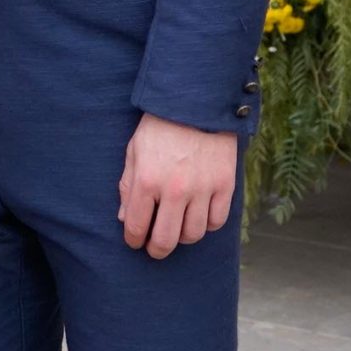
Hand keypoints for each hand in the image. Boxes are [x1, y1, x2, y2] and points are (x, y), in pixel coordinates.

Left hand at [118, 113, 237, 259]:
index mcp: (146, 180)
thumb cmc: (160, 125)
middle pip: (165, 240)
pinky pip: (216, 221)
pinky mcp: (225, 185)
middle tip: (155, 247)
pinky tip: (198, 215)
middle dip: (156, 249)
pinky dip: (207, 224)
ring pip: (193, 235)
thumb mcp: (135, 150)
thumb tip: (125, 218)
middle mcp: (174, 189)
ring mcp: (202, 189)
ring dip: (182, 236)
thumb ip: (128, 185)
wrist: (197, 101)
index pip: (136, 226)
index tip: (135, 241)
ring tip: (177, 227)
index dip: (133, 240)